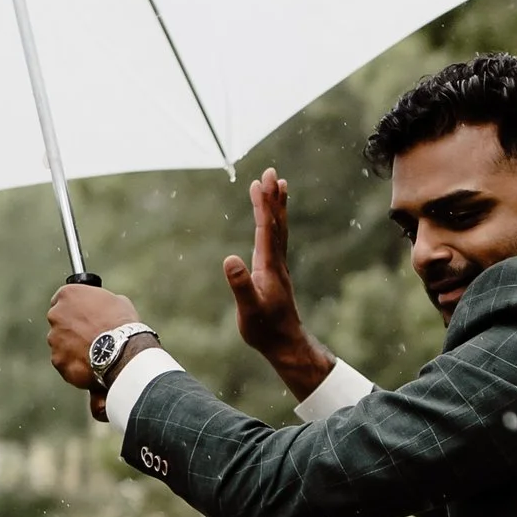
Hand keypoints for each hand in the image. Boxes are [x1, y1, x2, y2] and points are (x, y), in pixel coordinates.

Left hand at [48, 281, 135, 390]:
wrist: (121, 352)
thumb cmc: (121, 323)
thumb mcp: (117, 302)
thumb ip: (102, 303)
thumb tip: (104, 309)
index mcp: (68, 295)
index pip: (62, 298)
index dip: (74, 307)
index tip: (83, 314)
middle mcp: (56, 315)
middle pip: (59, 321)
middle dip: (71, 327)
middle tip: (89, 334)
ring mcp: (54, 339)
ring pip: (60, 342)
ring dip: (72, 346)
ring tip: (93, 352)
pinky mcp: (58, 360)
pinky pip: (64, 361)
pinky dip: (74, 363)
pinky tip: (91, 364)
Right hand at [224, 167, 332, 400]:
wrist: (286, 344)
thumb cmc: (265, 329)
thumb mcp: (248, 308)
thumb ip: (239, 285)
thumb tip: (230, 259)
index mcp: (268, 266)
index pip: (266, 228)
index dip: (264, 204)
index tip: (262, 181)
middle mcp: (276, 262)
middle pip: (276, 223)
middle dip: (273, 197)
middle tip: (272, 172)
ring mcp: (277, 267)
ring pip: (278, 230)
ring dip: (276, 207)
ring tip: (278, 186)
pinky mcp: (275, 274)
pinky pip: (276, 240)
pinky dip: (274, 224)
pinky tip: (271, 222)